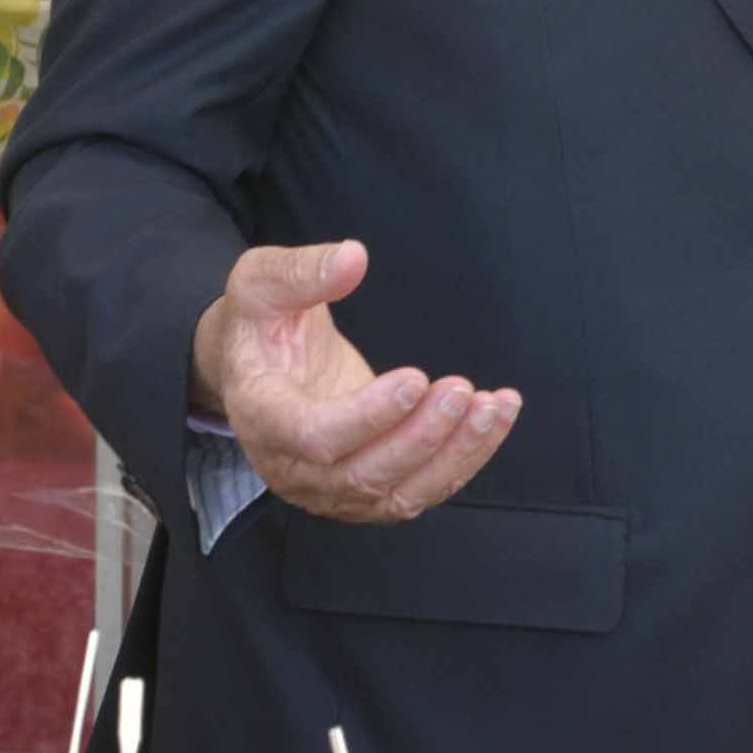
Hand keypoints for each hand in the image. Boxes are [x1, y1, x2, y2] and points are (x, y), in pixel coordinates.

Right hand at [197, 239, 517, 526]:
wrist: (259, 366)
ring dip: (454, 454)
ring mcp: (331, 489)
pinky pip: (420, 490)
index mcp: (260, 417)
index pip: (313, 436)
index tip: (415, 378)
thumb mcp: (261, 281)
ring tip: (492, 406)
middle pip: (363, 474)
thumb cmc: (259, 323)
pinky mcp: (368, 492)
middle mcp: (293, 468)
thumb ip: (302, 271)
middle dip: (422, 436)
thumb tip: (353, 258)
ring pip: (400, 494)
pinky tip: (493, 418)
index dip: (368, 416)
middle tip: (460, 389)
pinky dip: (463, 459)